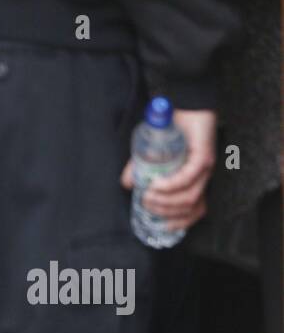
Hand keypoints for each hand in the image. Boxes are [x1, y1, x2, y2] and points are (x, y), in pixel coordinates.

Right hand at [120, 109, 216, 231]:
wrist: (184, 105)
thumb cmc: (171, 129)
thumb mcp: (150, 154)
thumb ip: (139, 170)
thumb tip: (126, 186)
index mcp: (194, 181)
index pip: (196, 210)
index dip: (182, 222)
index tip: (164, 227)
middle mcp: (203, 177)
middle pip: (189, 206)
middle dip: (164, 210)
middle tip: (145, 204)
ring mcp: (205, 168)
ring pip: (189, 196)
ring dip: (166, 200)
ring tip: (148, 195)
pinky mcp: (204, 156)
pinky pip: (189, 177)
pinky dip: (171, 185)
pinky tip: (156, 184)